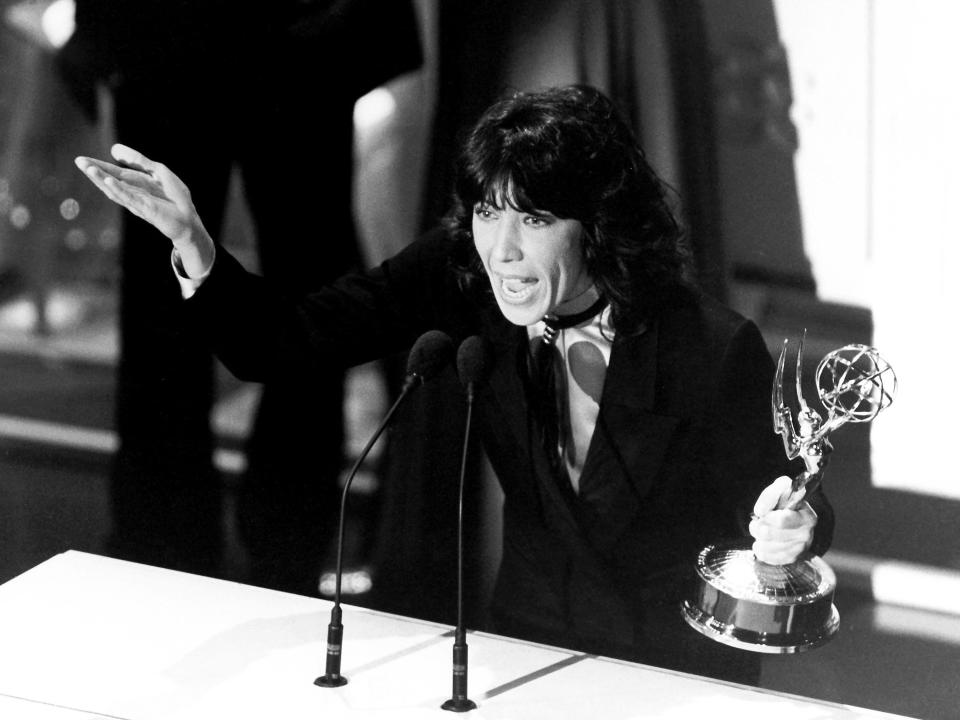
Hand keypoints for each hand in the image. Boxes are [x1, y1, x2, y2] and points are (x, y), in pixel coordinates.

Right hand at [75, 144, 214, 277]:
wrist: (189, 220)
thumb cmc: (176, 197)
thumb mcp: (158, 171)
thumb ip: (138, 160)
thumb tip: (113, 149)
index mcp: (136, 184)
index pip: (114, 173)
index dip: (99, 166)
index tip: (82, 159)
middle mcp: (133, 194)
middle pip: (110, 181)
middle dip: (95, 172)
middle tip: (78, 161)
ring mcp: (137, 202)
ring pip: (115, 190)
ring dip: (102, 180)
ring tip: (89, 168)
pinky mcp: (145, 209)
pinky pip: (129, 198)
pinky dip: (119, 190)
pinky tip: (109, 182)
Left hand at [748, 475, 816, 564]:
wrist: (793, 519)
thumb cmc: (786, 503)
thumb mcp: (782, 488)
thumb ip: (771, 493)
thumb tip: (760, 511)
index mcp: (807, 517)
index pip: (781, 520)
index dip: (766, 516)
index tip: (760, 512)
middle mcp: (806, 535)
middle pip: (769, 534)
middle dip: (757, 526)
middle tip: (757, 522)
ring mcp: (799, 549)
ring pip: (765, 546)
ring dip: (757, 537)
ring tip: (760, 531)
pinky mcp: (790, 559)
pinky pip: (766, 557)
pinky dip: (759, 549)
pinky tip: (761, 542)